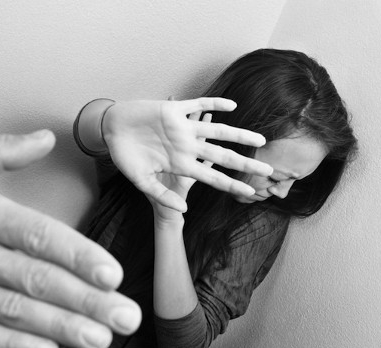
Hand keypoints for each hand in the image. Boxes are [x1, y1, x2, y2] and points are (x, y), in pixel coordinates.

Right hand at [0, 130, 140, 347]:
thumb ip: (3, 151)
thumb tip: (46, 138)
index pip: (38, 236)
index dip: (78, 256)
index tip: (111, 273)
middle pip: (35, 279)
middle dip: (86, 299)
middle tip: (124, 314)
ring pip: (13, 311)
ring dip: (61, 326)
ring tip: (99, 336)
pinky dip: (15, 345)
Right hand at [101, 97, 272, 211]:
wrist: (112, 134)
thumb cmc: (127, 159)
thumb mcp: (144, 183)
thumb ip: (163, 196)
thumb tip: (183, 209)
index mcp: (182, 165)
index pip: (213, 178)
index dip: (231, 185)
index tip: (251, 192)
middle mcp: (187, 147)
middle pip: (223, 156)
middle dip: (245, 163)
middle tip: (268, 170)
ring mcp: (183, 129)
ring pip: (218, 131)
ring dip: (239, 135)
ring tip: (260, 139)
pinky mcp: (174, 110)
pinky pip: (198, 104)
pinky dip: (214, 104)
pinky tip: (231, 106)